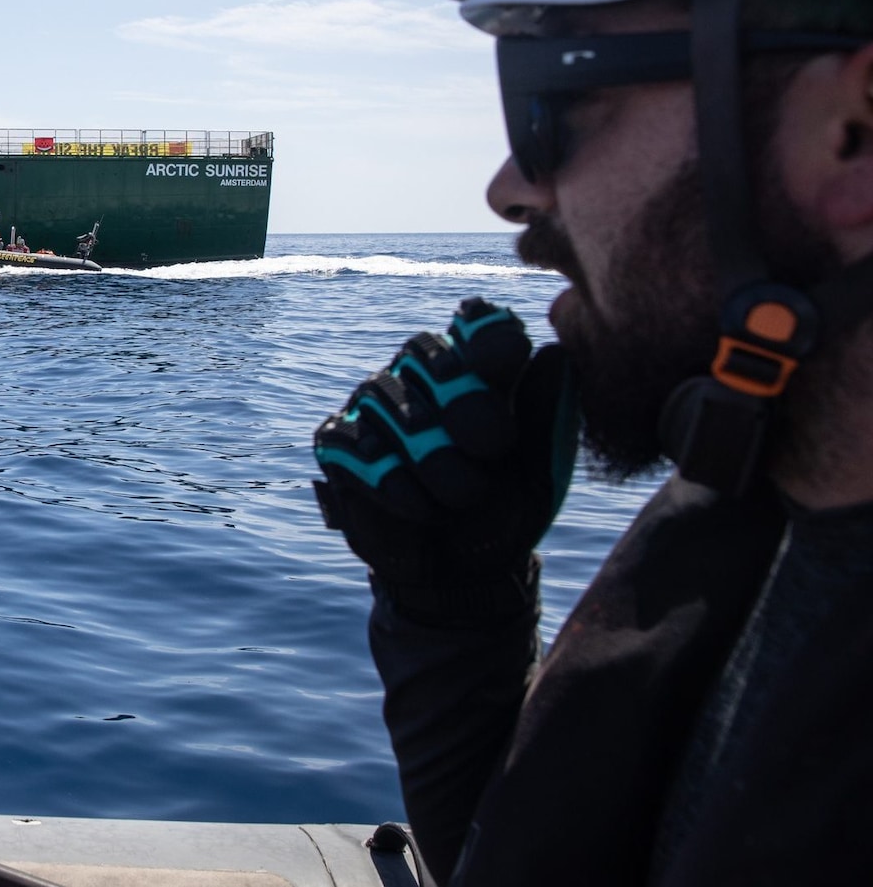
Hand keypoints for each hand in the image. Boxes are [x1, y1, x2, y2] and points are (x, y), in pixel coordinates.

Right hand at [312, 298, 580, 625]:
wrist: (465, 572)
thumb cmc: (507, 507)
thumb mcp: (542, 466)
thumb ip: (549, 411)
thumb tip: (556, 352)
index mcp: (477, 368)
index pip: (476, 322)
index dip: (485, 336)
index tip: (503, 363)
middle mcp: (419, 374)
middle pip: (425, 352)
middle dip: (465, 404)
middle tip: (492, 449)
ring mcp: (372, 405)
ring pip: (389, 403)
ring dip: (435, 461)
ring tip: (460, 500)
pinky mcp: (337, 442)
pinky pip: (354, 445)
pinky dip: (394, 484)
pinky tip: (421, 511)